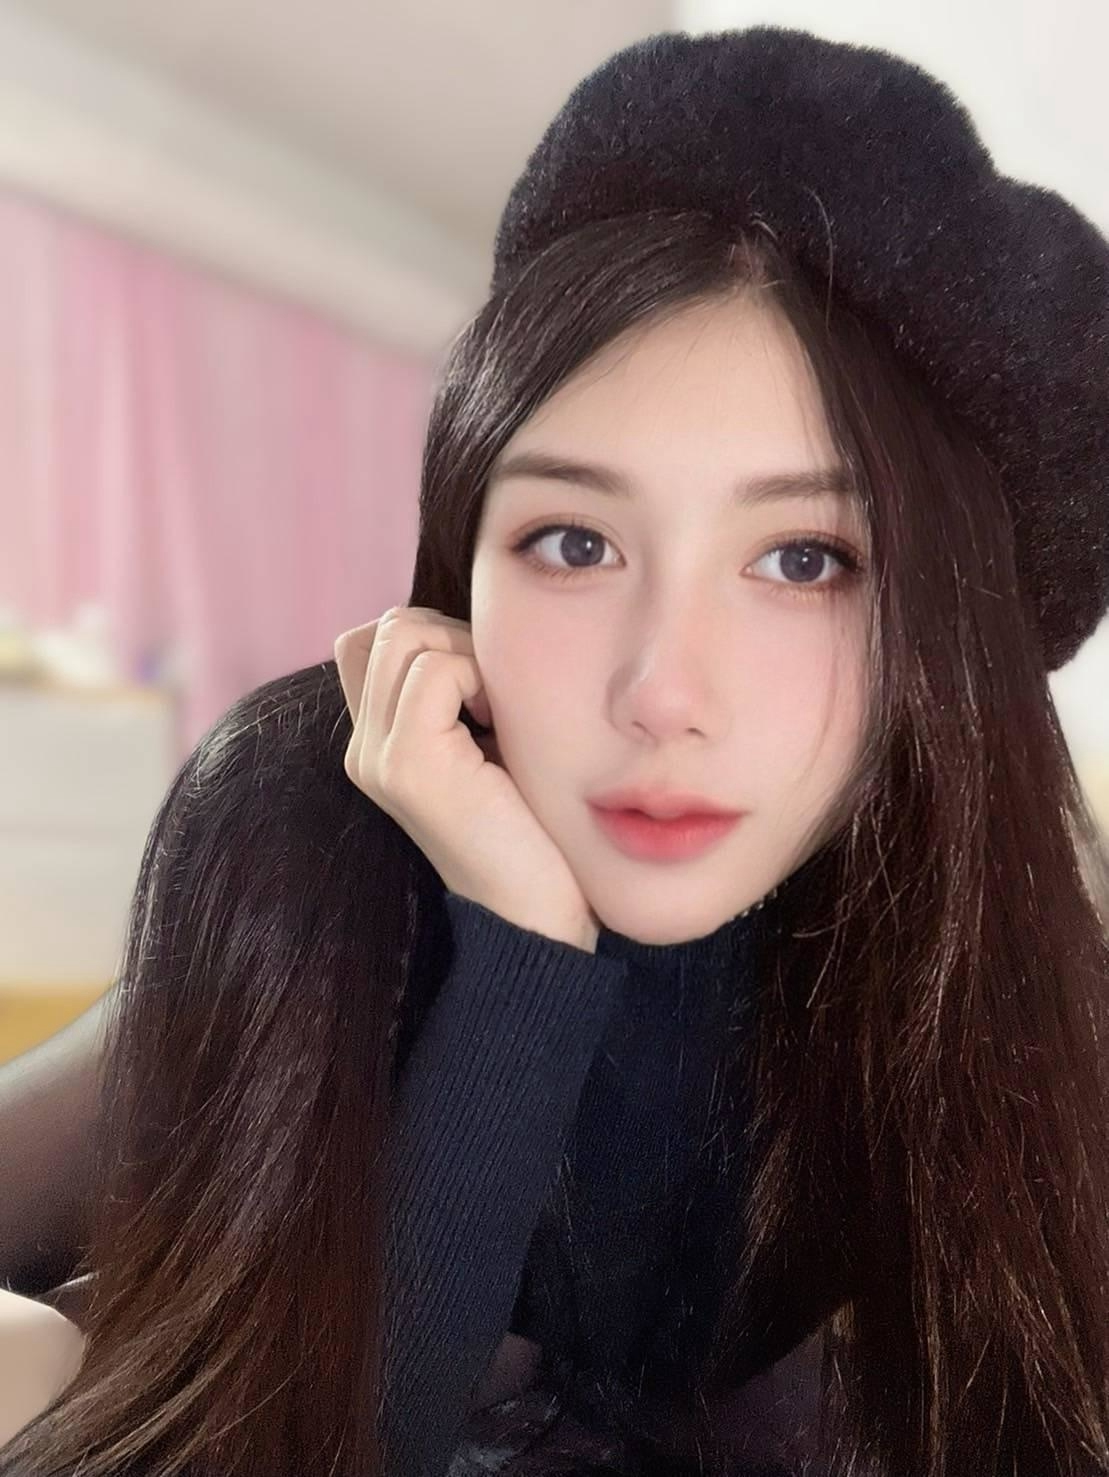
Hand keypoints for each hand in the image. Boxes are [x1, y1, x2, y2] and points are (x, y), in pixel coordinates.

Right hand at [335, 607, 598, 952]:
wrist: (537, 914)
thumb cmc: (531, 824)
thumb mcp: (488, 742)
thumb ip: (459, 692)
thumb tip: (471, 624)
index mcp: (376, 742)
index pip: (371, 638)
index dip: (432, 636)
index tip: (480, 686)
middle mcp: (363, 748)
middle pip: (387, 626)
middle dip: (452, 636)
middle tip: (494, 696)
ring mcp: (378, 756)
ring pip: (403, 634)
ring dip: (467, 653)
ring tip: (496, 712)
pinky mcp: (408, 765)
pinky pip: (435, 669)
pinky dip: (478, 675)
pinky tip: (500, 726)